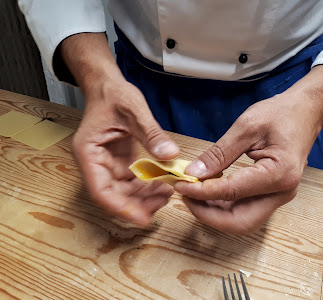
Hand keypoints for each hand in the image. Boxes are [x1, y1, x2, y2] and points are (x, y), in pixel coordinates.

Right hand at [72, 80, 179, 224]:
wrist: (108, 86)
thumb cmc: (114, 95)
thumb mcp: (135, 110)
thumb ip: (152, 134)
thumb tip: (171, 156)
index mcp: (89, 152)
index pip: (100, 190)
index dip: (120, 208)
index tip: (142, 218)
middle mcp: (95, 162)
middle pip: (113, 195)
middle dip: (138, 204)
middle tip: (163, 202)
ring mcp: (107, 164)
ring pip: (124, 191)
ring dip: (144, 196)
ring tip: (168, 192)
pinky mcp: (119, 162)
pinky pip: (132, 181)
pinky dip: (147, 185)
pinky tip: (164, 182)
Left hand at [175, 66, 322, 234]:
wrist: (305, 112)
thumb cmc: (281, 113)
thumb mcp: (246, 127)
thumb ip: (219, 153)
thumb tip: (193, 174)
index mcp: (279, 173)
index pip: (232, 192)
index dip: (201, 192)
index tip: (180, 185)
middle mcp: (282, 192)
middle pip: (240, 221)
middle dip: (208, 214)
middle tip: (185, 197)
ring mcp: (279, 196)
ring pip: (242, 220)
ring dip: (214, 213)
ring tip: (193, 194)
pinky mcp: (272, 193)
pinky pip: (246, 209)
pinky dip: (224, 206)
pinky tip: (208, 192)